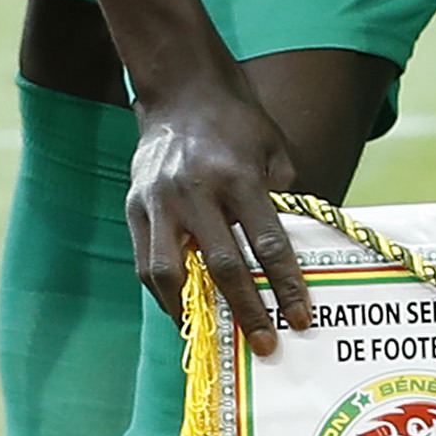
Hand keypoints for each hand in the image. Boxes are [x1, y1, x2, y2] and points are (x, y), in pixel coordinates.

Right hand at [128, 72, 312, 353]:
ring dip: (191, 310)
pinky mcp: (134, 207)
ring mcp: (158, 201)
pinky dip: (163, 291)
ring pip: (169, 271)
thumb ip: (282, 202)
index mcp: (237, 176)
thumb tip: (292, 255)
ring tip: (212, 336)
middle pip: (222, 265)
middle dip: (245, 309)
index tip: (301, 318)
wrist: (182, 92)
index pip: (267, 243)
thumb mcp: (275, 153)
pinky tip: (182, 309)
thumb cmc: (239, 125)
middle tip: (266, 343)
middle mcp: (194, 191)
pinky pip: (146, 261)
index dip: (286, 285)